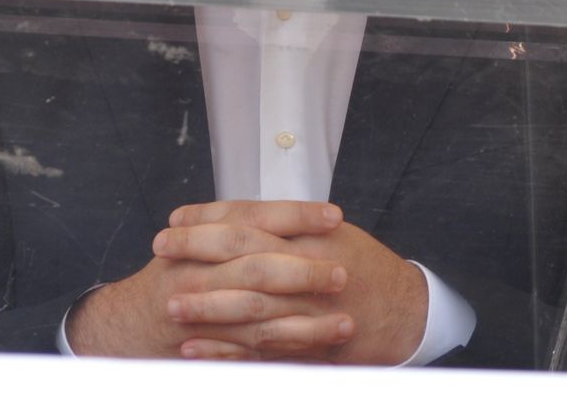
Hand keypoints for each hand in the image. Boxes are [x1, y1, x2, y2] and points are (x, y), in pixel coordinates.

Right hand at [66, 200, 350, 359]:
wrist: (126, 325)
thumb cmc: (175, 274)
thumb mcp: (196, 240)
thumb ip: (237, 227)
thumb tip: (296, 214)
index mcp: (200, 239)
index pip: (252, 218)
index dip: (294, 216)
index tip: (333, 216)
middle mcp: (198, 274)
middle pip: (256, 266)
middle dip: (303, 270)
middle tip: (342, 273)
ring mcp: (202, 314)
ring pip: (258, 315)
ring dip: (306, 321)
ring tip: (346, 322)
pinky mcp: (209, 349)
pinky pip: (251, 353)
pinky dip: (286, 351)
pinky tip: (319, 350)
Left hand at [170, 200, 428, 364]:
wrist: (405, 312)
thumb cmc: (365, 268)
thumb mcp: (332, 234)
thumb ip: (289, 228)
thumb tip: (237, 220)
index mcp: (313, 234)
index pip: (253, 218)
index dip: (211, 216)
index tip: (177, 217)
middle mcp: (309, 267)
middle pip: (244, 254)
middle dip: (198, 250)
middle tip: (161, 248)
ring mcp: (307, 310)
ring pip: (249, 306)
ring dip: (206, 305)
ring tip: (169, 304)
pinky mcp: (306, 346)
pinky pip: (259, 351)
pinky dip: (224, 351)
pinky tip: (193, 348)